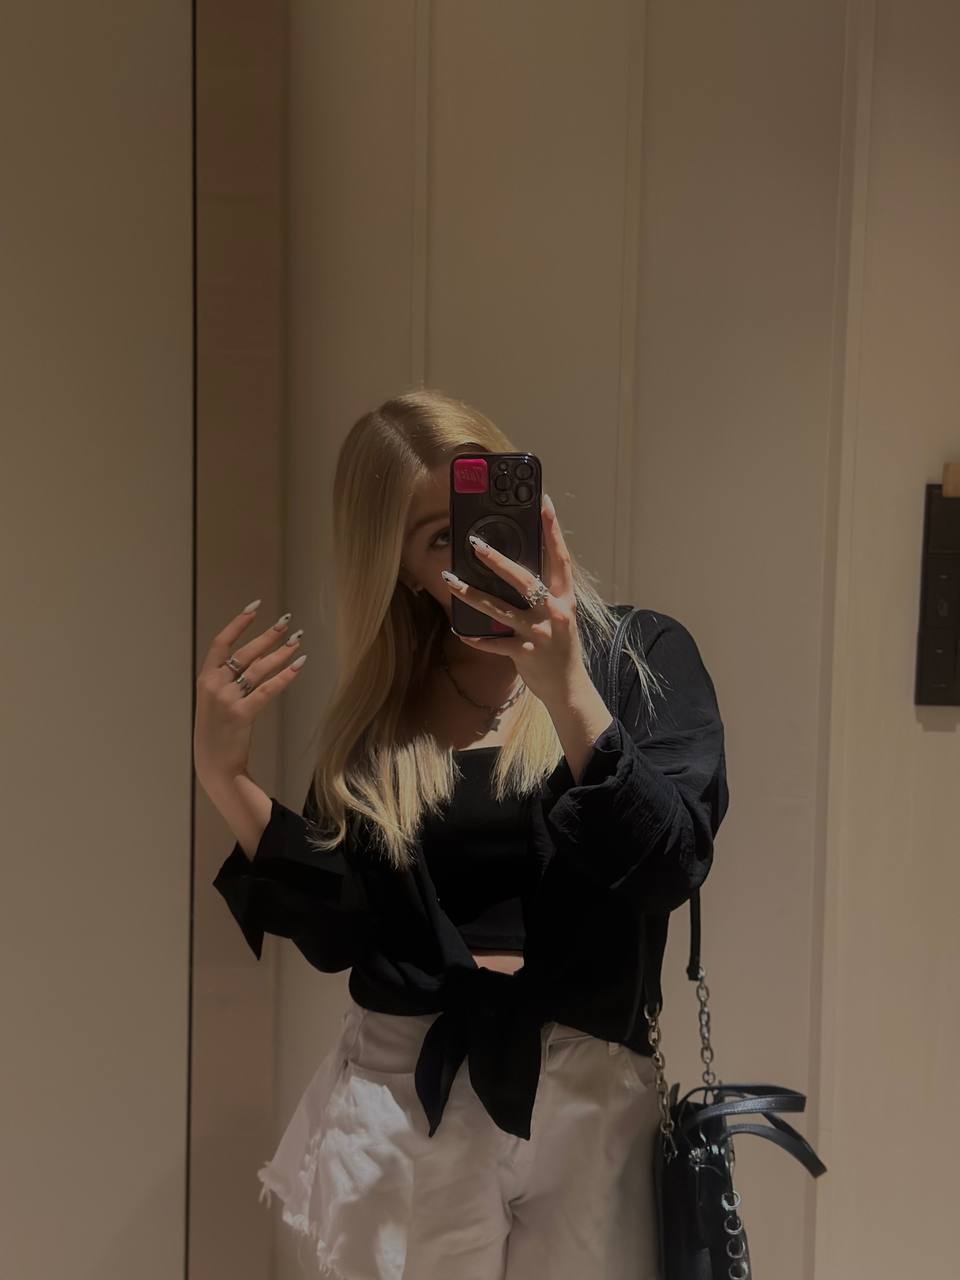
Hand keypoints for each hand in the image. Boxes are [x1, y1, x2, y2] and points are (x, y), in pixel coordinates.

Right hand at [193, 603, 306, 785]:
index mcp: (206, 679)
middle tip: (288, 622)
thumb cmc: (218, 732)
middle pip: (246, 652)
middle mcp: (214, 685)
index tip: (255, 607)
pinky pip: (267, 690)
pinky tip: (298, 666)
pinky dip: (285, 676)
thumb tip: (259, 658)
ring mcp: (227, 700)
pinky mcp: (241, 714)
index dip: (238, 623)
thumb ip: (230, 680)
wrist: (214, 765)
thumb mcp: (215, 702)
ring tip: (298, 642)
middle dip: (269, 635)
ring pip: (259, 669)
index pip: (221, 643)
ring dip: (281, 653)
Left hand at [441, 492, 586, 704]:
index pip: (560, 557)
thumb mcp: (560, 615)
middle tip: (474, 543)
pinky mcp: (525, 653)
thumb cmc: (560, 647)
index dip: (552, 530)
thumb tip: (516, 569)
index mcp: (564, 598)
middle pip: (524, 579)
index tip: (544, 503)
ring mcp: (539, 633)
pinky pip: (494, 643)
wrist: (568, 688)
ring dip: (471, 594)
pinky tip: (459, 630)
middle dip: (497, 560)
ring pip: (499, 609)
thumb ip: (544, 594)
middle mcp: (554, 611)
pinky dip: (476, 638)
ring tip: (450, 580)